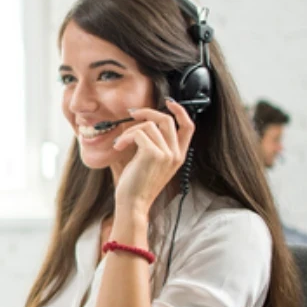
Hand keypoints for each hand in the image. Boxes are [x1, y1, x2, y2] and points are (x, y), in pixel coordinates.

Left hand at [111, 98, 195, 216]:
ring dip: (129, 131)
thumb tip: (144, 122)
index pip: (189, 127)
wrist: (132, 204)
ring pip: (149, 125)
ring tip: (120, 143)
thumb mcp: (150, 162)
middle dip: (147, 112)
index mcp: (178, 156)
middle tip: (131, 114)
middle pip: (167, 119)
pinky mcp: (153, 154)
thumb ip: (154, 144)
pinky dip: (125, 137)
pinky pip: (138, 133)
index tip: (169, 102)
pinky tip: (118, 147)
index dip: (180, 111)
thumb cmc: (136, 185)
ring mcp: (166, 154)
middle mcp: (176, 154)